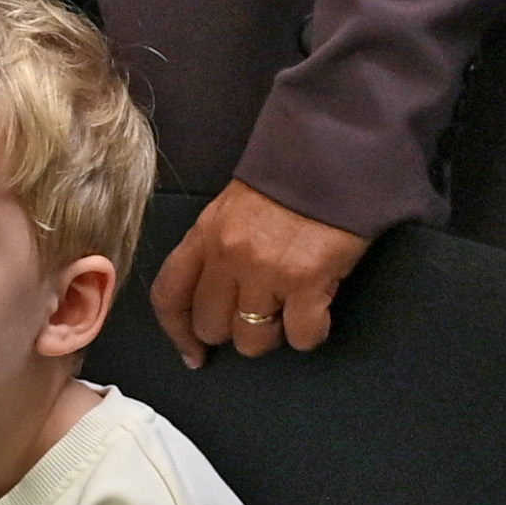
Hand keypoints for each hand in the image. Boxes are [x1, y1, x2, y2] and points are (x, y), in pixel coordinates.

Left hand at [154, 182, 370, 365]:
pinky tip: (320, 311)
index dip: (178, 333)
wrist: (335, 152)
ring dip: (274, 333)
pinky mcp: (307, 281)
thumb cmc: (290, 178)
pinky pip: (300, 336)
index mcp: (206, 234)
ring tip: (293, 307)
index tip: (194, 353)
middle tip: (263, 312)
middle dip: (236, 330)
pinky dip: (311, 332)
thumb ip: (220, 248)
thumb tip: (225, 297)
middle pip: (213, 327)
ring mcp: (266, 271)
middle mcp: (228, 256)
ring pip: (253, 340)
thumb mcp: (236, 208)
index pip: (170, 296)